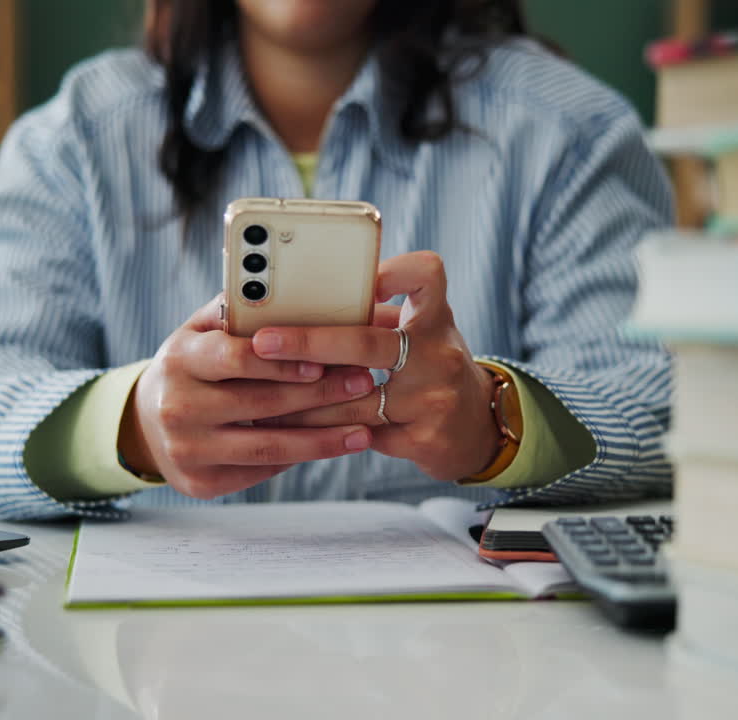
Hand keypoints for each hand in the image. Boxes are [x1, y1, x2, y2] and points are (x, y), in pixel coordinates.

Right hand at [123, 296, 375, 499]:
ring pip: (267, 447)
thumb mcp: (202, 332)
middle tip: (362, 384)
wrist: (147, 422)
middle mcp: (177, 407)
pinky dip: (299, 457)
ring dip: (321, 439)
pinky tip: (332, 446)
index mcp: (179, 359)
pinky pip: (261, 469)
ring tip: (362, 431)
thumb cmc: (193, 366)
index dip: (280, 361)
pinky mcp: (201, 482)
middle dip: (318, 395)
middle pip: (259, 404)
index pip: (233, 357)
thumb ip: (240, 312)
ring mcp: (187, 450)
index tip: (323, 361)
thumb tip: (301, 290)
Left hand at [251, 251, 500, 481]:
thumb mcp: (421, 334)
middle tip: (263, 342)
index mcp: (435, 319)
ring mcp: (434, 399)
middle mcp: (440, 354)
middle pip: (369, 342)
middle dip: (309, 342)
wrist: (478, 430)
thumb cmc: (433, 370)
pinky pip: (359, 436)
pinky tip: (292, 432)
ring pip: (353, 399)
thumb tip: (300, 306)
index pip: (426, 275)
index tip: (358, 280)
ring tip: (259, 396)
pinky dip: (322, 434)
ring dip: (302, 399)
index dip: (393, 271)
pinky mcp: (424, 439)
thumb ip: (377, 319)